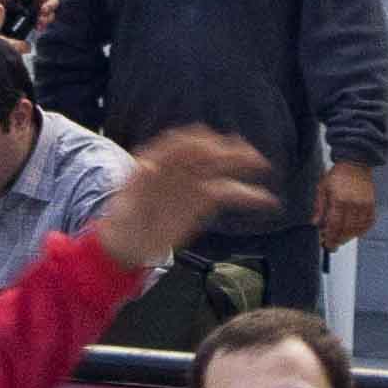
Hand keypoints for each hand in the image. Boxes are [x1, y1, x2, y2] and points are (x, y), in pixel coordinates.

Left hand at [0, 0, 55, 41]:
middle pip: (53, 0)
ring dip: (46, 17)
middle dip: (49, 6)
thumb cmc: (0, 0)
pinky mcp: (38, 23)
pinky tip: (37, 27)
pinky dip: (42, 26)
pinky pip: (45, 25)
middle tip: (42, 10)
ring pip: (51, 14)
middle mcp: (39, 1)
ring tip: (38, 21)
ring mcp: (39, 12)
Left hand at [99, 128, 279, 271]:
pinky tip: (265, 198)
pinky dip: (247, 194)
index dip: (197, 143)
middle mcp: (178, 167)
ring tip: (262, 164)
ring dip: (242, 164)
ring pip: (222, 168)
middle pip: (207, 151)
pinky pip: (229, 193)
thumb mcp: (124, 202)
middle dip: (227, 150)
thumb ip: (139, 182)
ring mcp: (193, 183)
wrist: (128, 243)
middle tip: (247, 152)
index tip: (212, 147)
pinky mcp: (204, 201)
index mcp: (157, 159)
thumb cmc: (122, 220)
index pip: (180, 144)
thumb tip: (149, 165)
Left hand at [316, 157, 377, 252]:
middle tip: (332, 244)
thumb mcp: (323, 188)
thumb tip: (315, 223)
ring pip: (357, 229)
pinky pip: (368, 223)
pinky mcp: (371, 205)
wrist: (355, 163)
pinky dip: (361, 230)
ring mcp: (364, 205)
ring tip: (341, 238)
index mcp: (339, 200)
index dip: (330, 237)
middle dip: (338, 240)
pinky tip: (354, 232)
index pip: (334, 225)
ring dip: (349, 237)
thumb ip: (319, 207)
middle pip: (346, 230)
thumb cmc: (338, 174)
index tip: (327, 244)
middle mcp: (353, 204)